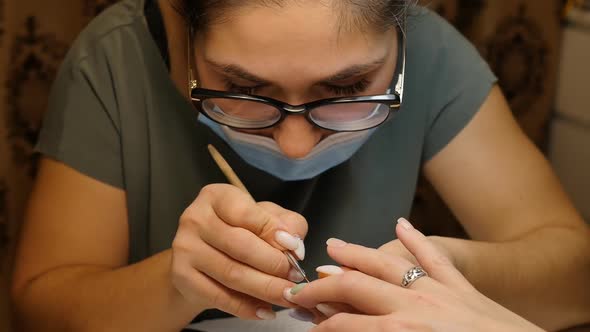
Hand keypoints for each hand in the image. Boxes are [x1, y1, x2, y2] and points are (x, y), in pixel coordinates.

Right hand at [171, 184, 307, 319]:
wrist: (201, 258)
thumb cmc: (239, 231)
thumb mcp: (265, 217)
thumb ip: (286, 224)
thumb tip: (294, 244)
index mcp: (216, 197)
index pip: (246, 212)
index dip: (273, 231)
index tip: (295, 248)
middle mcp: (195, 218)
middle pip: (240, 245)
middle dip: (273, 264)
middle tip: (295, 278)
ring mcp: (185, 248)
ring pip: (232, 273)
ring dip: (265, 289)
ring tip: (287, 295)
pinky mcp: (181, 277)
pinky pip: (219, 297)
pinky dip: (246, 307)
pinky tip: (266, 311)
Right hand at [284, 219, 543, 331]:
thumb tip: (347, 330)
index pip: (344, 322)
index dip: (317, 321)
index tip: (302, 320)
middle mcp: (413, 305)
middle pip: (355, 288)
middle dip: (322, 286)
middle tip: (299, 287)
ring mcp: (437, 290)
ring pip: (386, 265)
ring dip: (356, 255)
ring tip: (332, 245)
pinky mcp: (461, 286)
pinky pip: (435, 256)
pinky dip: (417, 239)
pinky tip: (402, 223)